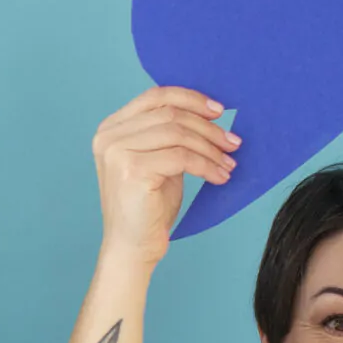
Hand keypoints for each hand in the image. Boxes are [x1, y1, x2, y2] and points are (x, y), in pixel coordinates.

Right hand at [90, 86, 237, 268]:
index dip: (191, 99)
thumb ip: (169, 133)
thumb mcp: (158, 159)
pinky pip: (181, 157)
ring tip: (229, 162)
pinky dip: (207, 165)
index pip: (155, 96)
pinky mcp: (132, 170)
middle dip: (208, 128)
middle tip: (233, 143)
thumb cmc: (148, 205)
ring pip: (178, 134)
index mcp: (112, 128)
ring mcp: (117, 152)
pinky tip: (219, 176)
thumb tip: (210, 113)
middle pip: (171, 114)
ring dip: (211, 147)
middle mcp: (109, 136)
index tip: (219, 111)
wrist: (133, 246)